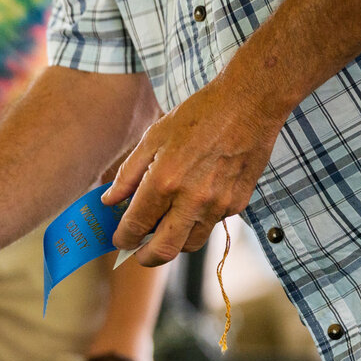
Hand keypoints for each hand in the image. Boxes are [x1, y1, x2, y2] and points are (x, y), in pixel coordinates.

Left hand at [101, 75, 282, 266]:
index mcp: (164, 182)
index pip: (136, 227)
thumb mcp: (153, 137)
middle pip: (165, 251)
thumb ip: (128, 174)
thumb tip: (110, 201)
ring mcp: (218, 204)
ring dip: (174, 243)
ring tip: (164, 229)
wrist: (249, 104)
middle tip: (138, 252)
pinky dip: (198, 223)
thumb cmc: (198, 116)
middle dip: (146, 257)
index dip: (123, 239)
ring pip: (191, 244)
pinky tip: (192, 204)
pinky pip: (212, 225)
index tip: (120, 240)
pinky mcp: (238, 203)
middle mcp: (192, 199)